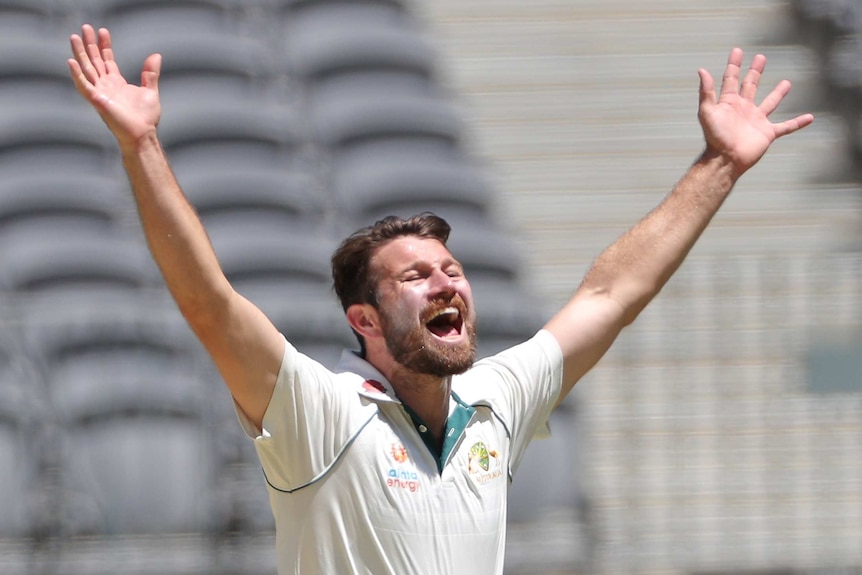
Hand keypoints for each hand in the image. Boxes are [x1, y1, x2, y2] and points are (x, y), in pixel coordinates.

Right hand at [68, 24, 161, 150]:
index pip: (107, 60)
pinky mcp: (97, 101)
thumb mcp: (150, 91)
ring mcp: (100, 92)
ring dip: (79, 54)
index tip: (102, 31)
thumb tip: (156, 56)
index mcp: (116, 82)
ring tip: (74, 37)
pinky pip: (84, 86)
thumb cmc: (145, 118)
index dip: (104, 45)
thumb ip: (150, 74)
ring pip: (86, 69)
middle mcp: (105, 86)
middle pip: (94, 61)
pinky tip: (72, 62)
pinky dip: (77, 75)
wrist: (143, 134)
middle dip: (89, 44)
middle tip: (85, 28)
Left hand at [698, 48, 813, 177]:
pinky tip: (809, 118)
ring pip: (770, 103)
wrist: (726, 159)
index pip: (732, 78)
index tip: (737, 50)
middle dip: (755, 72)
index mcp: (729, 102)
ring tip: (786, 83)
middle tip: (761, 58)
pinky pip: (786, 127)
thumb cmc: (715, 137)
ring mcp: (756, 120)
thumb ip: (706, 91)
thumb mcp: (707, 112)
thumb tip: (702, 70)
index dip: (734, 65)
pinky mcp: (767, 133)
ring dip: (778, 93)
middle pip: (750, 85)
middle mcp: (743, 109)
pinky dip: (797, 123)